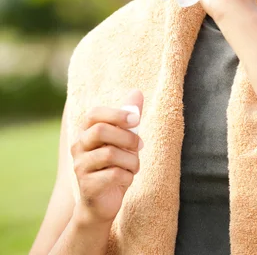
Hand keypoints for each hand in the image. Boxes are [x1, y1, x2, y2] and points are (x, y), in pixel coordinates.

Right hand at [71, 89, 143, 224]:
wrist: (102, 203)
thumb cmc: (114, 165)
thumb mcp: (124, 139)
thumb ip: (129, 116)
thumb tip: (137, 91)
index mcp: (85, 131)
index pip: (95, 114)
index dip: (117, 114)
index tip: (136, 119)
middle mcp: (78, 146)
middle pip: (101, 131)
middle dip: (127, 137)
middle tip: (140, 145)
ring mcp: (80, 167)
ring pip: (110, 154)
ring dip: (131, 160)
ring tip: (134, 166)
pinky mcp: (87, 186)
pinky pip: (114, 174)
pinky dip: (127, 176)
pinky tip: (127, 179)